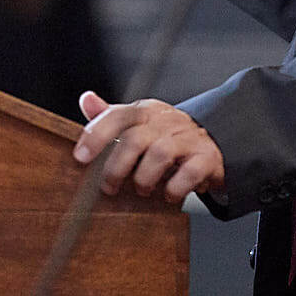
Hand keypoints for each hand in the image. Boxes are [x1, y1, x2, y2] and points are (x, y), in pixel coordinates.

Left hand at [73, 90, 224, 201]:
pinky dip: (175, 188)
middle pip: (135, 139)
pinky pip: (189, 173)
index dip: (96, 135)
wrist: (215, 139)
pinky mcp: (206, 157)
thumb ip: (110, 116)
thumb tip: (86, 100)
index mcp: (146, 111)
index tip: (80, 157)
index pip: (117, 115)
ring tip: (142, 189)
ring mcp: (188, 138)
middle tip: (109, 187)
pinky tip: (169, 195)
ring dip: (144, 179)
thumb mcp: (139, 123)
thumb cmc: (168, 134)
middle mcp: (166, 121)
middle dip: (116, 168)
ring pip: (160, 155)